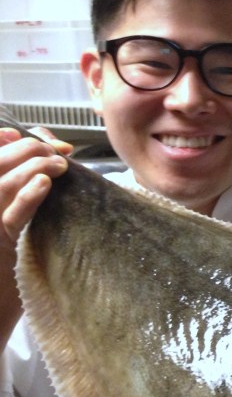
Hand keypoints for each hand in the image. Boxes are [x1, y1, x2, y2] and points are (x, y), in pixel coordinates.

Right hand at [0, 127, 71, 251]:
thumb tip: (62, 145)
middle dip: (26, 150)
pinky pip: (14, 214)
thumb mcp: (27, 186)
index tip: (17, 134)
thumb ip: (38, 161)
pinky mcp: (5, 235)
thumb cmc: (22, 217)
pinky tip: (45, 182)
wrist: (13, 262)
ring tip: (59, 165)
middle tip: (52, 151)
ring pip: (5, 184)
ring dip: (35, 168)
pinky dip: (30, 195)